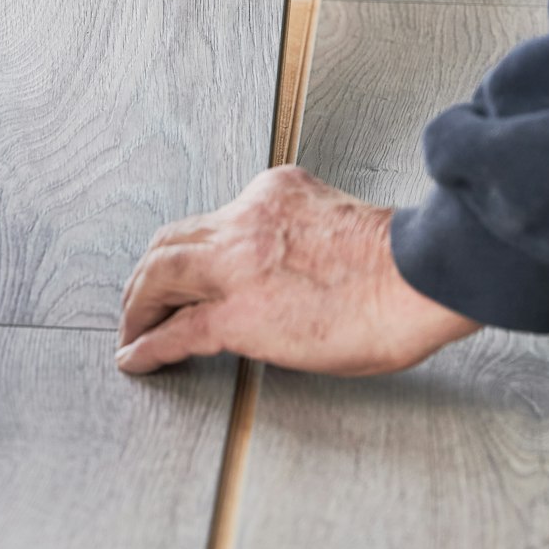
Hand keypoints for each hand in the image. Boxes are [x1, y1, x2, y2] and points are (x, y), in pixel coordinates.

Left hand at [117, 166, 480, 375]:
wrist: (417, 278)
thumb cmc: (403, 263)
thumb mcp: (340, 218)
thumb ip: (305, 231)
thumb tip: (297, 269)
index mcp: (275, 191)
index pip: (216, 218)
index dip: (194, 248)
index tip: (189, 269)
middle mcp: (246, 218)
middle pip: (171, 240)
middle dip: (148, 272)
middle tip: (139, 299)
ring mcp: (237, 265)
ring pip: (160, 275)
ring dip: (137, 304)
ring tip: (130, 330)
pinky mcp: (238, 315)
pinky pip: (177, 331)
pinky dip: (149, 345)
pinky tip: (137, 358)